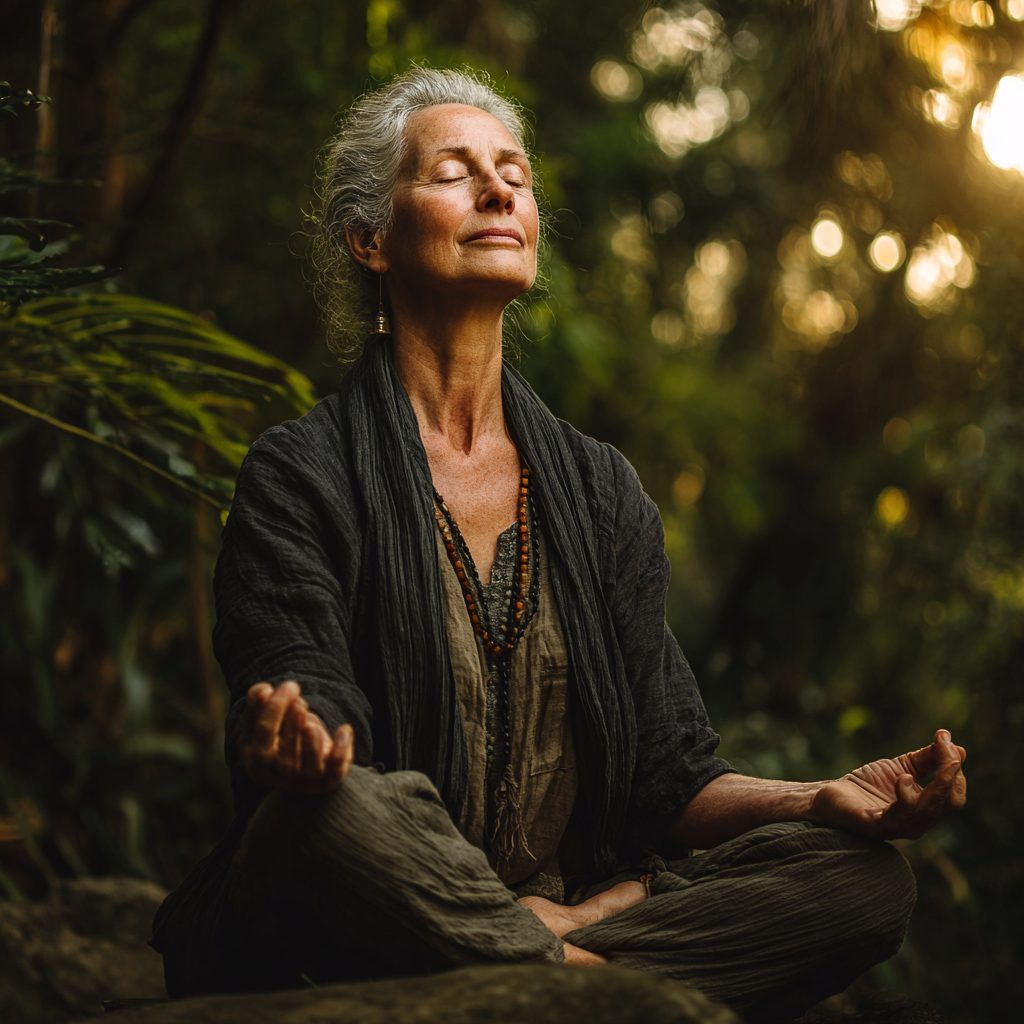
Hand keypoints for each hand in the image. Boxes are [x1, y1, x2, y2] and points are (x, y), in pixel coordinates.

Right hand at [238, 680, 353, 791]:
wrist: (299, 767)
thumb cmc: (279, 737)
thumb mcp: (263, 720)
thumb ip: (260, 704)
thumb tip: (264, 691)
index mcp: (257, 757)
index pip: (263, 735)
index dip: (274, 710)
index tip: (289, 685)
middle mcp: (279, 774)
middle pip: (284, 757)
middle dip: (290, 726)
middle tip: (299, 702)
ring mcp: (304, 780)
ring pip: (307, 770)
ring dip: (310, 746)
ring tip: (311, 722)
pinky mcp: (327, 780)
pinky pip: (336, 771)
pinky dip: (341, 751)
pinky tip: (344, 729)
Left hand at [809, 728, 966, 839]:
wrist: (828, 796)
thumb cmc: (865, 785)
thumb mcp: (900, 768)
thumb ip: (926, 760)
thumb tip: (955, 746)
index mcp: (925, 811)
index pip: (954, 796)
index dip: (955, 769)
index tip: (946, 739)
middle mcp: (915, 823)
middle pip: (947, 804)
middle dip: (951, 773)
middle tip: (947, 747)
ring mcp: (895, 827)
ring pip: (927, 811)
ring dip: (938, 783)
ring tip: (939, 757)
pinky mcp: (873, 826)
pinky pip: (897, 817)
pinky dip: (906, 797)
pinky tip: (903, 778)